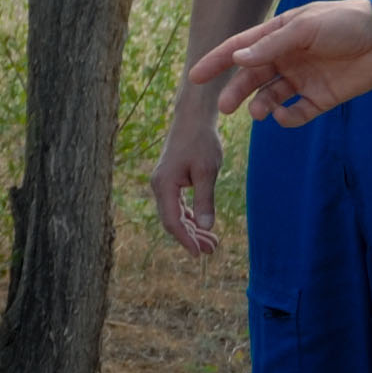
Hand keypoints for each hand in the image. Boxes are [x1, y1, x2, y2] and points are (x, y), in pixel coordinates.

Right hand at [148, 106, 226, 255]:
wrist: (193, 118)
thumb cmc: (201, 141)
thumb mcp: (207, 172)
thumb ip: (205, 200)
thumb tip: (206, 227)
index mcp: (164, 185)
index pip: (172, 221)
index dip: (185, 239)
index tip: (198, 253)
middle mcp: (159, 187)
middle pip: (172, 221)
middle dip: (191, 237)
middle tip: (212, 250)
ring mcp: (164, 184)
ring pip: (176, 214)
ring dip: (192, 229)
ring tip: (211, 243)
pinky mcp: (171, 181)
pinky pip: (178, 205)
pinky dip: (191, 217)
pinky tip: (203, 225)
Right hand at [191, 0, 371, 124]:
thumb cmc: (345, 22)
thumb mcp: (305, 28)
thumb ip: (271, 45)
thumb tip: (237, 59)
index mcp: (279, 35)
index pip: (240, 49)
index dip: (216, 62)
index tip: (195, 76)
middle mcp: (287, 58)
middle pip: (252, 78)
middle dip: (236, 92)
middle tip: (224, 108)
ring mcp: (303, 79)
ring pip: (270, 97)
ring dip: (260, 106)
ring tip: (258, 113)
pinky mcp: (321, 97)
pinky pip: (297, 112)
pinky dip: (288, 118)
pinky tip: (285, 115)